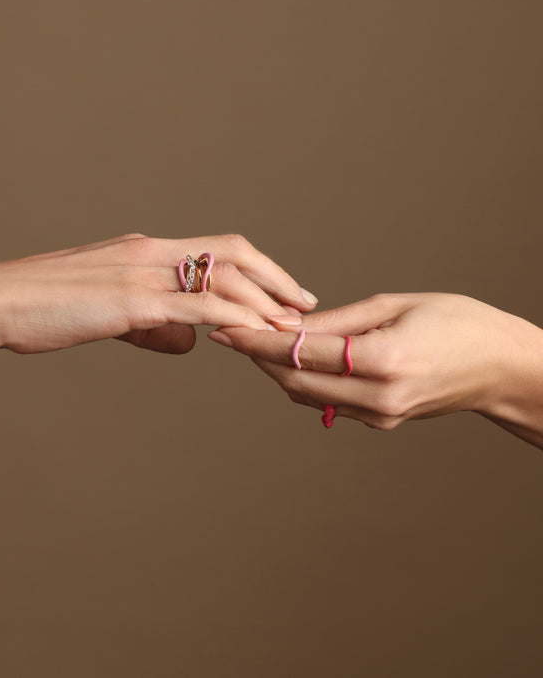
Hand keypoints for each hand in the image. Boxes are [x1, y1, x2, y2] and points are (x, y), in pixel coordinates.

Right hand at [0, 233, 317, 380]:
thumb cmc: (47, 307)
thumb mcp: (109, 312)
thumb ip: (153, 323)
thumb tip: (190, 342)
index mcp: (147, 248)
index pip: (217, 247)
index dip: (259, 267)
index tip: (285, 291)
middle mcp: (152, 251)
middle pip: (233, 252)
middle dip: (276, 278)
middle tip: (307, 305)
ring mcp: (143, 272)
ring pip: (223, 277)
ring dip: (264, 302)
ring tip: (292, 327)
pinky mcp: (132, 300)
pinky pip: (197, 306)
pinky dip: (232, 318)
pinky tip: (253, 335)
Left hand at [209, 293, 542, 447]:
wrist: (502, 368)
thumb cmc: (459, 323)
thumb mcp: (395, 305)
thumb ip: (336, 321)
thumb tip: (286, 324)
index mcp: (382, 361)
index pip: (300, 352)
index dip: (257, 340)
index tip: (226, 327)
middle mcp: (378, 397)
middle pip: (293, 381)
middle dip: (257, 356)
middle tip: (233, 329)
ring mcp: (380, 416)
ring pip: (306, 395)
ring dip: (276, 369)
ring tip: (256, 338)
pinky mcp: (382, 422)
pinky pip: (328, 402)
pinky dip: (304, 380)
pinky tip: (294, 356)